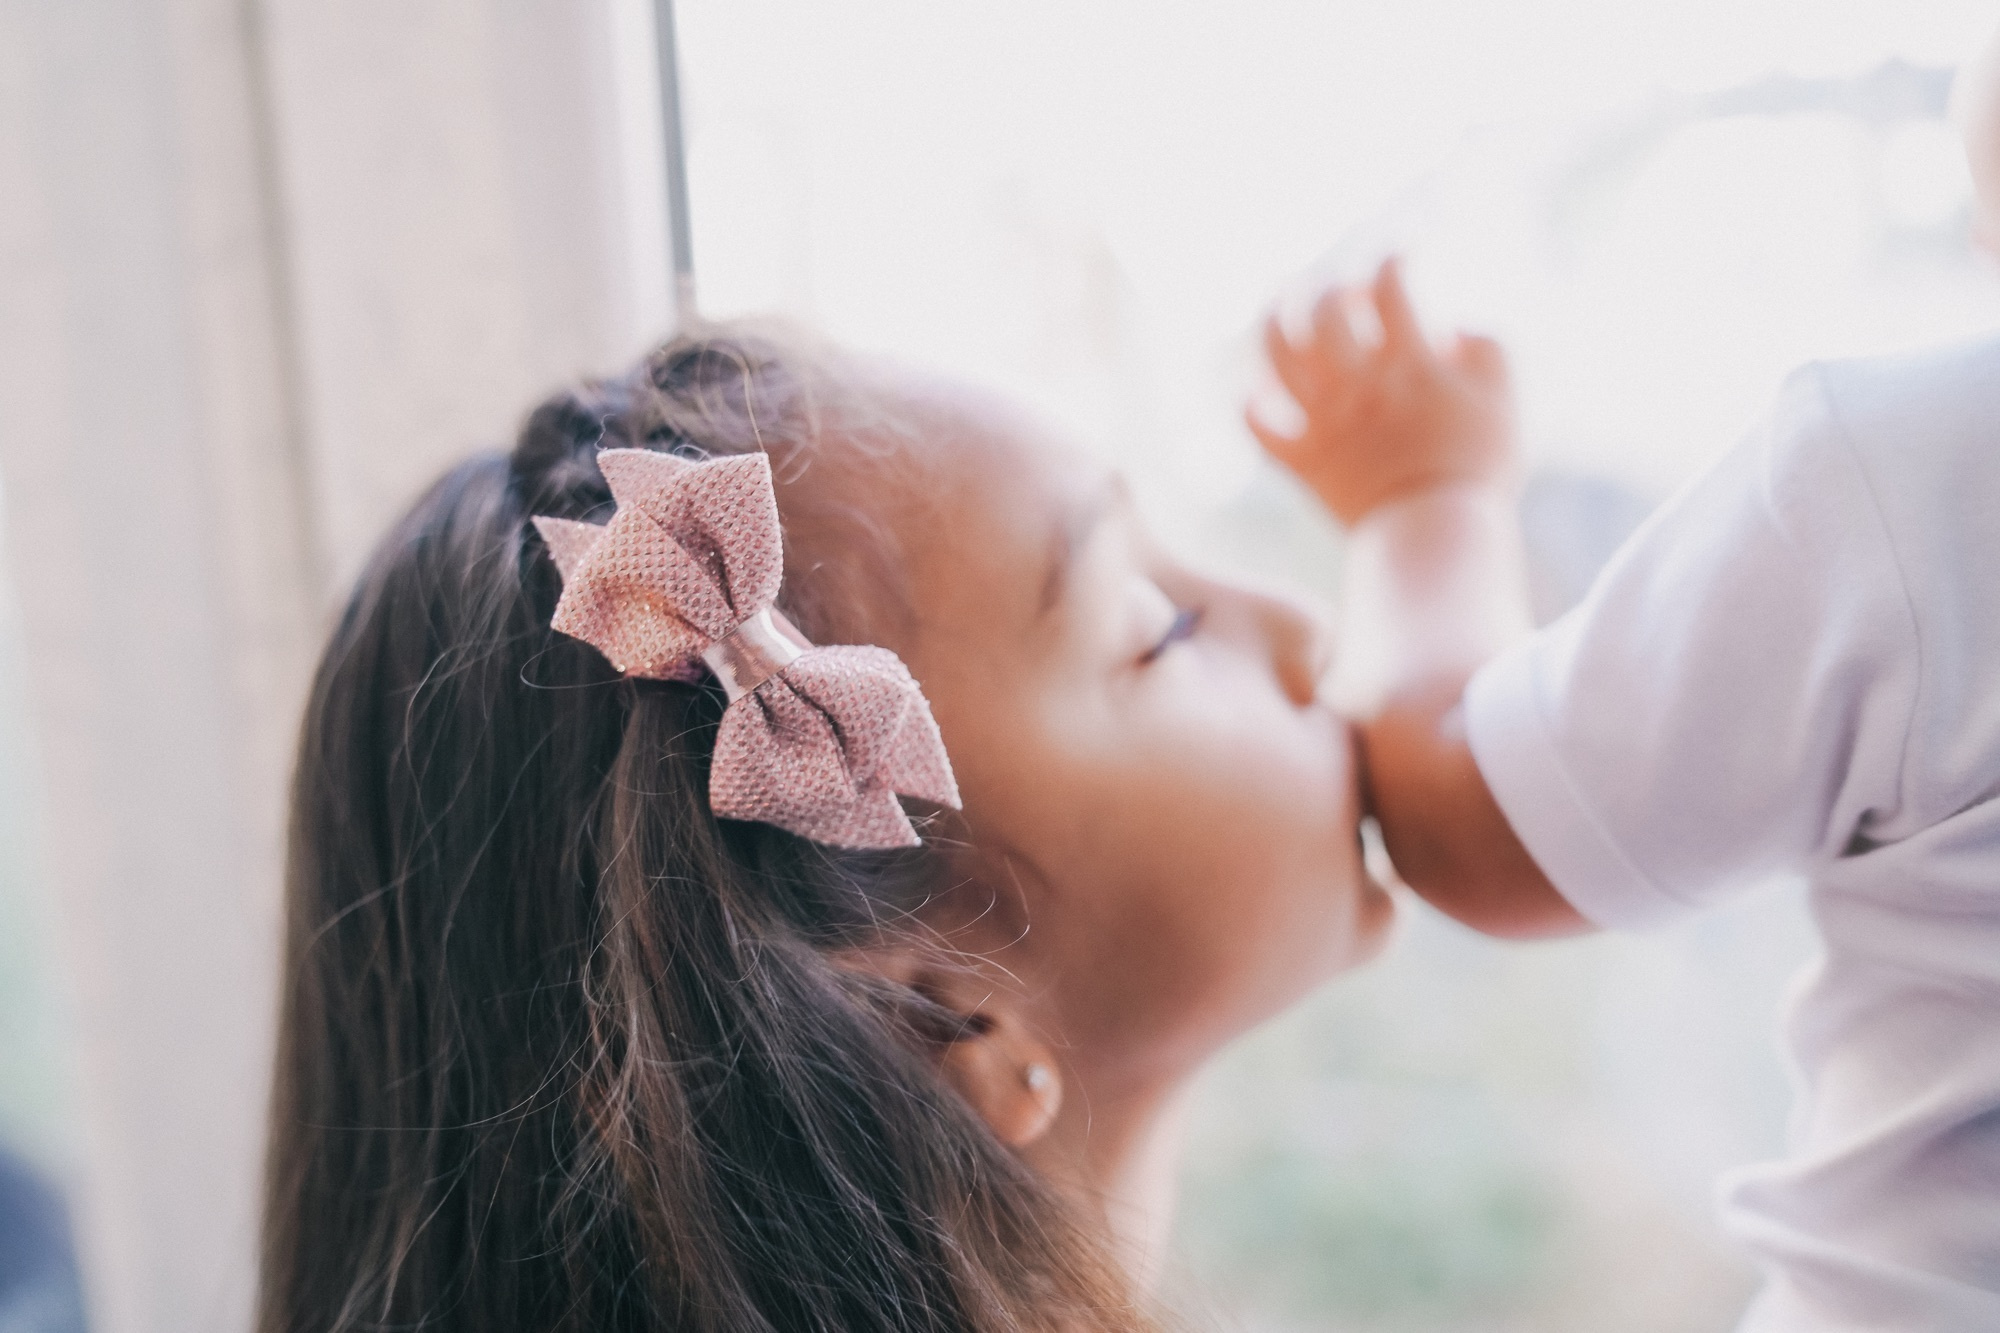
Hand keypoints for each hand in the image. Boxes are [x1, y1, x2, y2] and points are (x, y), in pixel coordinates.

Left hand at [1249, 257, 1517, 525]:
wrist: (1438, 535)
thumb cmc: (1478, 468)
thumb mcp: (1504, 400)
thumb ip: (1486, 349)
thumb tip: (1452, 326)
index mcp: (1408, 363)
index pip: (1391, 286)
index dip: (1394, 259)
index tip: (1401, 258)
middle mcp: (1359, 385)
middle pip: (1327, 310)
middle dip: (1333, 287)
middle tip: (1343, 291)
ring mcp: (1325, 422)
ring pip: (1278, 356)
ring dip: (1273, 321)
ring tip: (1279, 303)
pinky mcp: (1304, 461)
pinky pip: (1259, 429)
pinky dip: (1250, 408)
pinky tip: (1257, 393)